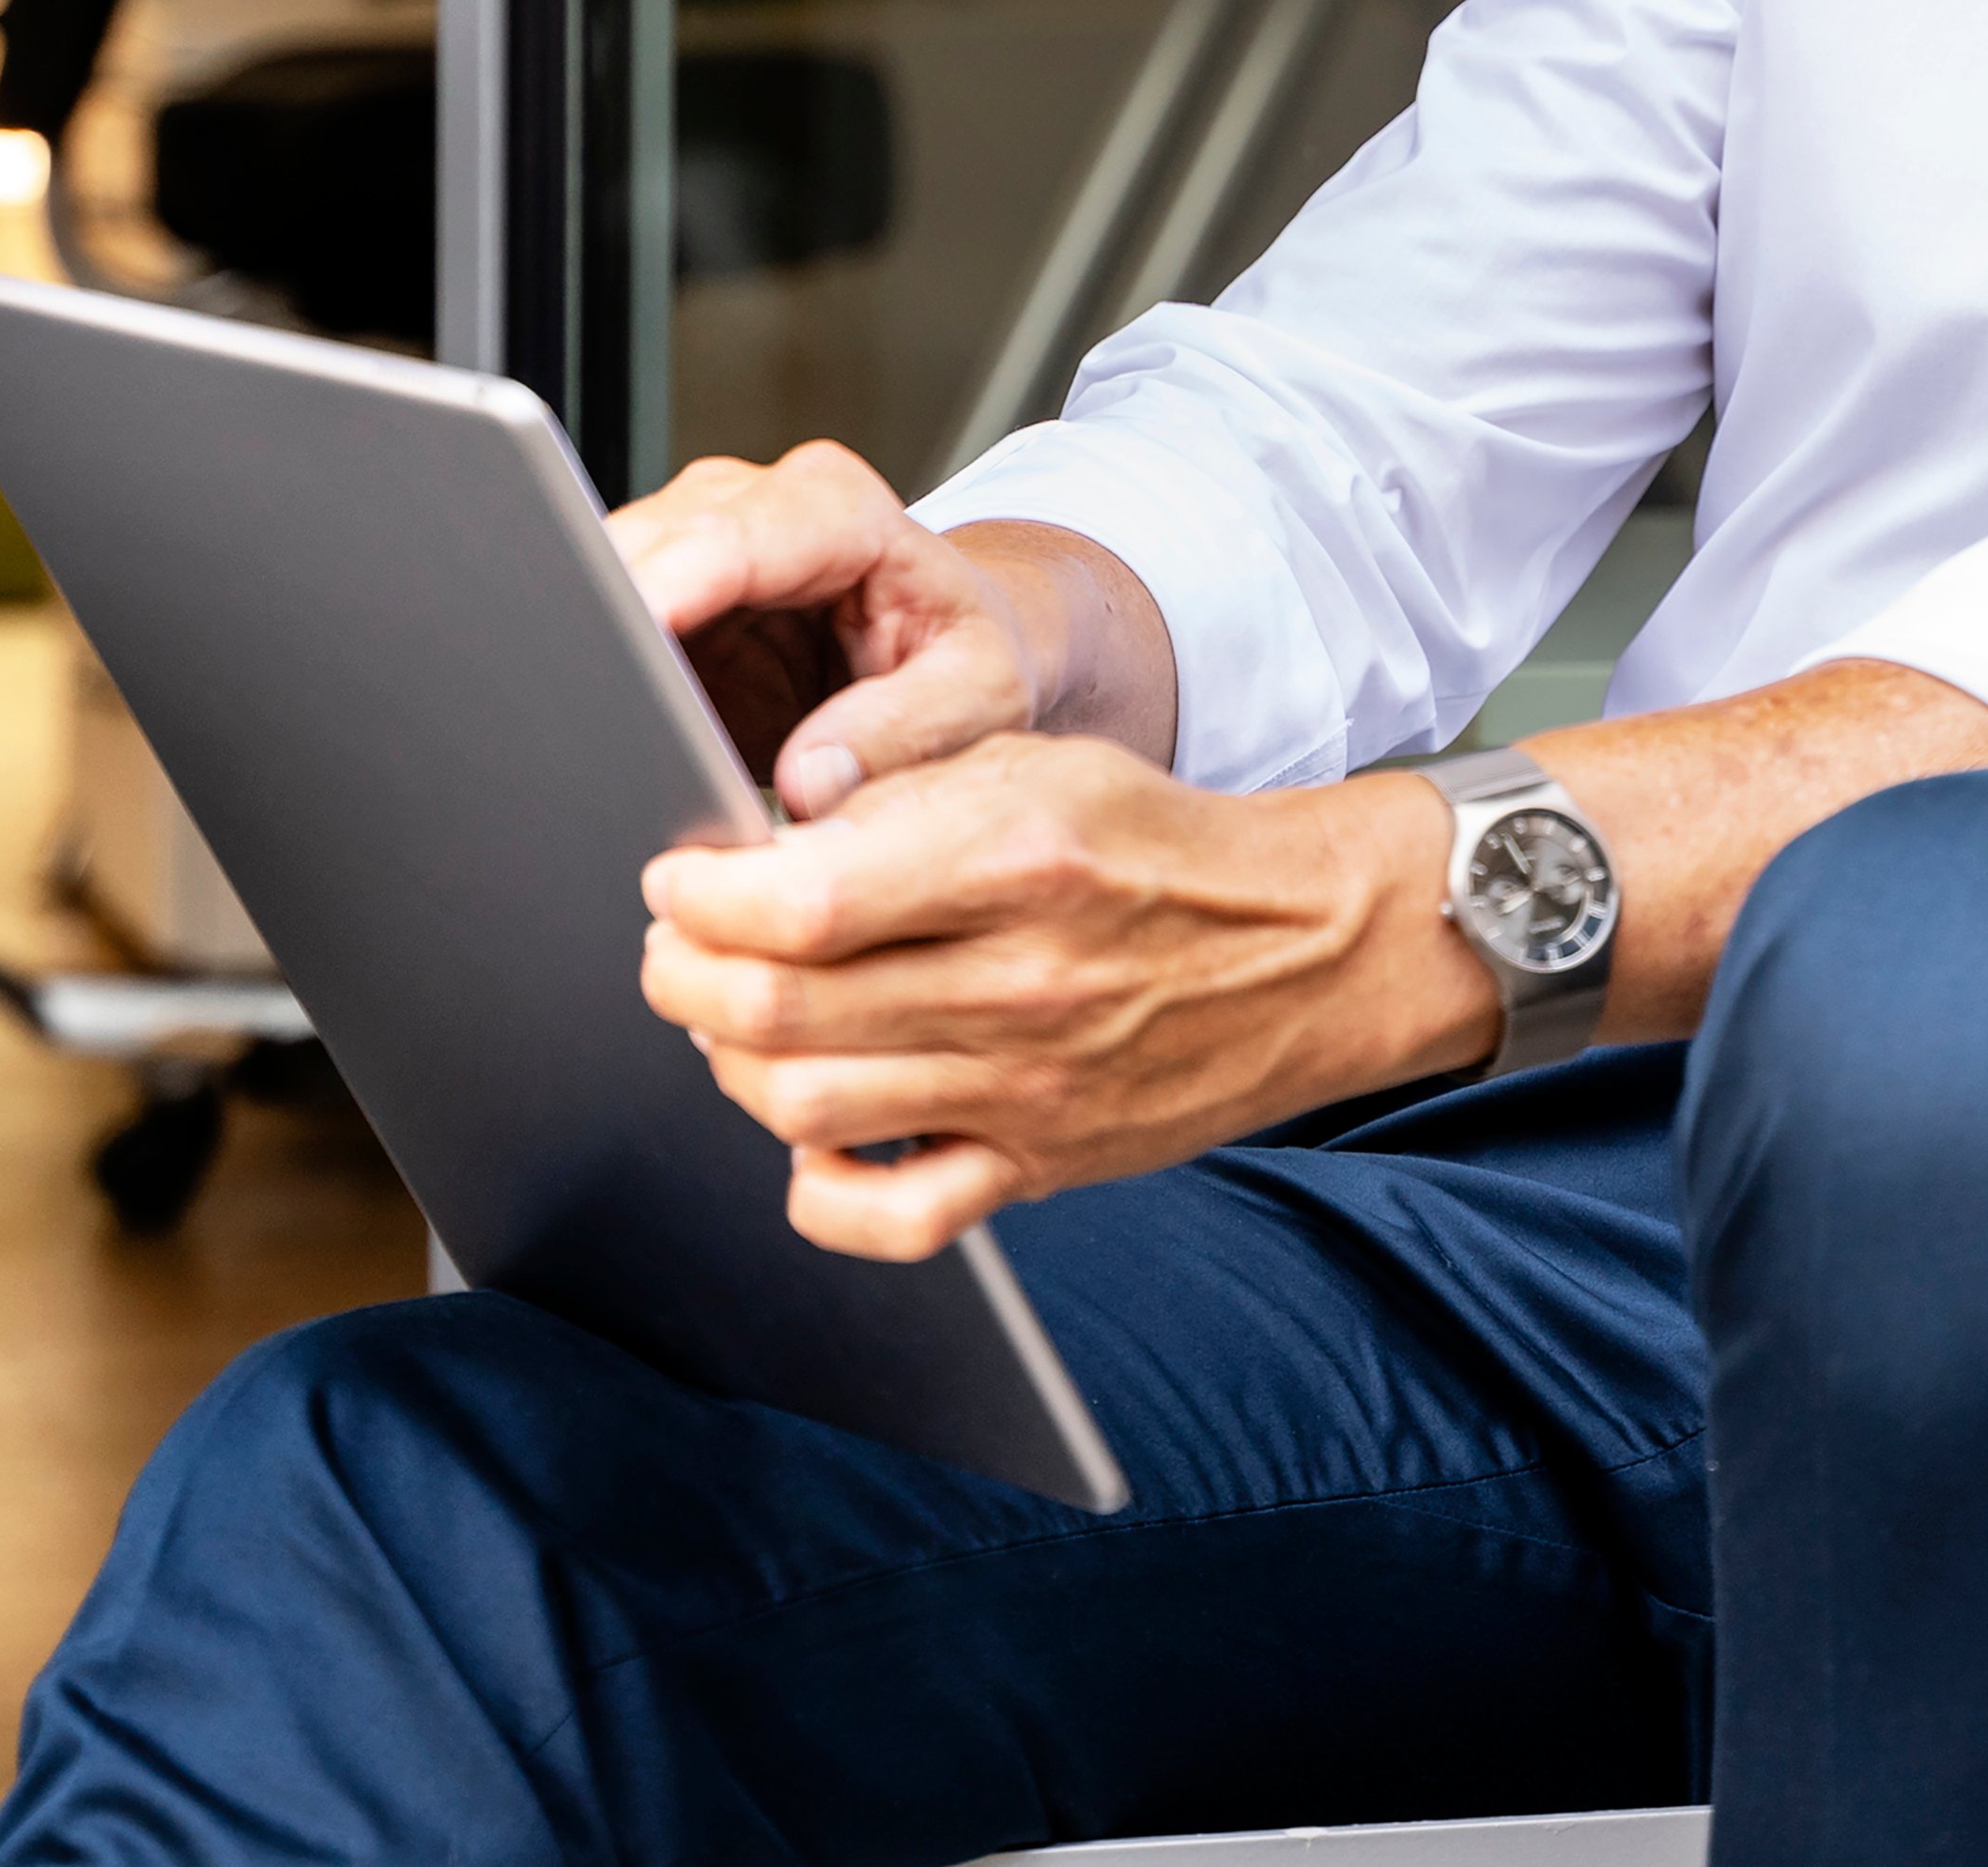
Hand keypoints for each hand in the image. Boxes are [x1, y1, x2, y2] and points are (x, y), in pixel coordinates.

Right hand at [608, 445, 1168, 819]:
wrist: (956, 643)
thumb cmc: (969, 652)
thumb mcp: (980, 694)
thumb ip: (904, 729)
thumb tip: (811, 780)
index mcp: (838, 508)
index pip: (731, 536)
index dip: (668, 586)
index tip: (626, 640)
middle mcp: (753, 505)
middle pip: (643, 551)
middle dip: (612, 628)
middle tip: (603, 718)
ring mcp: (695, 548)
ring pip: (602, 585)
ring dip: (598, 656)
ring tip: (616, 736)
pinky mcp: (663, 603)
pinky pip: (604, 631)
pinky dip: (603, 679)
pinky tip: (623, 729)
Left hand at [641, 737, 1492, 1257]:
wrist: (1307, 948)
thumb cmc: (1157, 848)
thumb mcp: (1037, 767)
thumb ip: (897, 803)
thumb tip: (758, 854)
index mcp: (1015, 860)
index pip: (799, 902)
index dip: (702, 895)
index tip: (682, 875)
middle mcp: (1018, 983)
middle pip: (775, 1012)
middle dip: (685, 973)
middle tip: (680, 942)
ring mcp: (1026, 1091)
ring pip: (802, 1110)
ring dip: (728, 1062)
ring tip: (732, 1016)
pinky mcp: (1038, 1166)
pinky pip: (891, 1221)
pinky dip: (815, 1187)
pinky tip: (812, 1130)